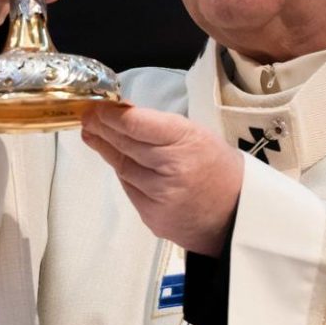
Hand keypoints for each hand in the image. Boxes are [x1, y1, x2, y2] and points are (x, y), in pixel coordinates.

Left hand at [80, 105, 243, 256]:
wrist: (238, 215)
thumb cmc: (218, 168)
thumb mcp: (198, 136)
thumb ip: (162, 128)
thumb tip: (123, 114)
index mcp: (187, 141)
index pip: (138, 124)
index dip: (112, 115)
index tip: (97, 107)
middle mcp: (172, 169)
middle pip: (126, 145)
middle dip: (102, 129)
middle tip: (87, 117)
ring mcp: (161, 196)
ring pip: (123, 168)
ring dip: (106, 150)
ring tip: (93, 135)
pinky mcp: (153, 217)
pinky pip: (130, 190)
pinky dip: (124, 175)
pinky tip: (120, 162)